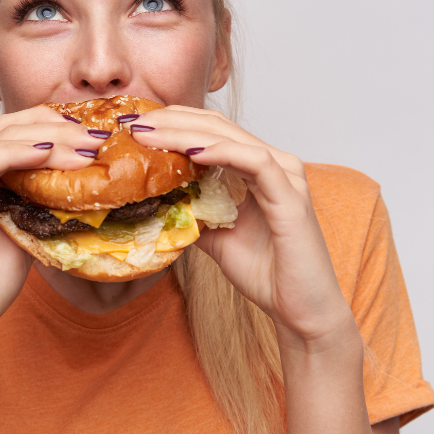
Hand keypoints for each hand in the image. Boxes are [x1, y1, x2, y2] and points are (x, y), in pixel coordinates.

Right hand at [0, 106, 105, 360]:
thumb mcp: (26, 235)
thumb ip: (42, 206)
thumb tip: (84, 188)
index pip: (15, 132)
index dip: (55, 126)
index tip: (95, 135)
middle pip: (9, 127)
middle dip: (58, 125)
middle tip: (98, 137)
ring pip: (0, 140)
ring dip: (48, 138)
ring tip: (85, 147)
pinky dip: (17, 154)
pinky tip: (47, 153)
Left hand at [130, 106, 353, 344]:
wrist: (299, 312)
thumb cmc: (266, 274)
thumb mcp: (215, 237)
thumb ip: (193, 212)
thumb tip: (156, 201)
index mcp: (258, 169)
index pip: (213, 131)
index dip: (174, 123)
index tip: (136, 126)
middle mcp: (275, 164)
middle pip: (218, 127)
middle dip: (172, 120)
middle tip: (134, 121)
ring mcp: (286, 177)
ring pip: (231, 138)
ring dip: (186, 133)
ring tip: (150, 132)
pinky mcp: (291, 197)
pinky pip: (255, 162)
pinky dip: (221, 153)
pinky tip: (191, 152)